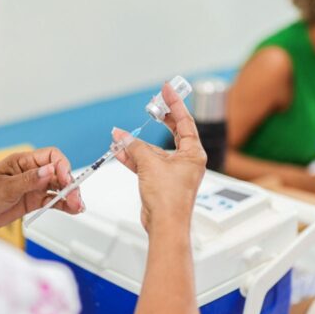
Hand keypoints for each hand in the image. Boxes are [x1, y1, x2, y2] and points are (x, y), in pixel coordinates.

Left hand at [0, 148, 82, 229]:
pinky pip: (52, 201)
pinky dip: (63, 205)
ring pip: (58, 188)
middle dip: (69, 184)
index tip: (66, 179)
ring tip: (77, 206)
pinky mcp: (32, 202)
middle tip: (74, 197)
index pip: (51, 157)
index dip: (62, 166)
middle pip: (58, 173)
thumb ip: (28, 180)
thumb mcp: (4, 188)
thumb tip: (50, 170)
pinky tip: (72, 209)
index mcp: (22, 162)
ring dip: (69, 196)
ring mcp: (32, 188)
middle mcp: (30, 173)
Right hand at [112, 82, 206, 232]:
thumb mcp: (150, 164)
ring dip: (137, 143)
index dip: (174, 103)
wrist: (165, 225)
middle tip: (151, 106)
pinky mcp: (161, 182)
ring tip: (121, 134)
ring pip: (154, 150)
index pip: (185, 121)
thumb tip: (122, 136)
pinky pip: (146, 163)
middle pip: (173, 132)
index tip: (167, 89)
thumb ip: (135, 146)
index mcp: (194, 153)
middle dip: (158, 121)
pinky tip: (120, 149)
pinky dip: (133, 156)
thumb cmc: (170, 199)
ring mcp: (173, 172)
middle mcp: (186, 161)